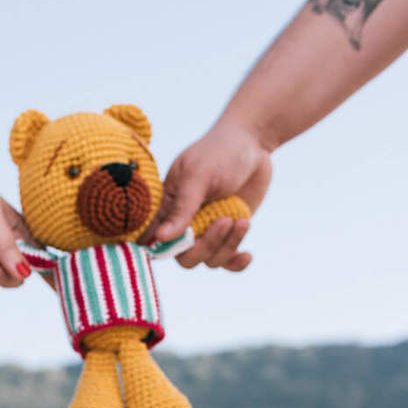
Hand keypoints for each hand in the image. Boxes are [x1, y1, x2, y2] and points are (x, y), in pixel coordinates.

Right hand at [152, 118, 271, 270]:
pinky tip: (247, 254)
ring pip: (210, 260)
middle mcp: (185, 223)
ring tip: (242, 221)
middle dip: (206, 246)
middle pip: (185, 257)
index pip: (154, 239)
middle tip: (224, 221)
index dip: (163, 249)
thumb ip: (182, 208)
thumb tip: (160, 237)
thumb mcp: (199, 176)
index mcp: (168, 207)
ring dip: (227, 246)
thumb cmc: (220, 152)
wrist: (253, 144)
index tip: (185, 241)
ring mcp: (208, 230)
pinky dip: (236, 262)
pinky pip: (228, 261)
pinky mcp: (229, 234)